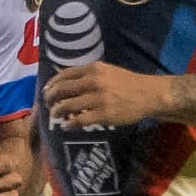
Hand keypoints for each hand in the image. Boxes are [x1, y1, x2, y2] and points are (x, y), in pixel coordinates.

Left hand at [44, 63, 170, 128]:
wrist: (149, 94)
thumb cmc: (128, 83)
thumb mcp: (106, 71)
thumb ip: (87, 74)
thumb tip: (64, 78)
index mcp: (93, 69)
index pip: (64, 75)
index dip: (52, 84)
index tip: (46, 91)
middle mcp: (93, 82)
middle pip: (62, 90)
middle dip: (51, 99)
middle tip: (48, 105)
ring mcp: (98, 98)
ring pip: (68, 106)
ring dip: (57, 111)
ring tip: (55, 115)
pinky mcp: (104, 114)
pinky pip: (80, 120)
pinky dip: (70, 124)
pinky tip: (67, 126)